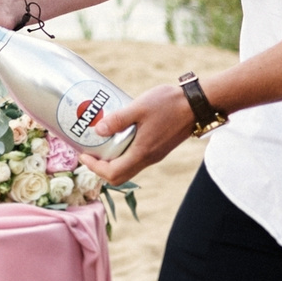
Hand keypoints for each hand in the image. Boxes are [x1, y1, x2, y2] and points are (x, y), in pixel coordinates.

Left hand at [80, 81, 195, 184]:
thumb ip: (118, 119)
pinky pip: (136, 159)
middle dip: (101, 169)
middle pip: (120, 176)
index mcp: (142, 152)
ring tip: (100, 145)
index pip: (113, 173)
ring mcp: (155, 155)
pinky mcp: (159, 148)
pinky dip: (123, 155)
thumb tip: (98, 130)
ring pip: (129, 168)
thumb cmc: (169, 104)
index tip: (83, 155)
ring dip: (112, 162)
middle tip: (89, 153)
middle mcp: (148, 158)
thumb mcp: (139, 107)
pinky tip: (118, 137)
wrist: (197, 103)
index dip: (95, 168)